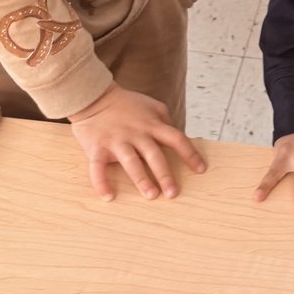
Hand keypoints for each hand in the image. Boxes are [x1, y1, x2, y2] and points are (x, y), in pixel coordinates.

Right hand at [69, 83, 205, 200]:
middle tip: (173, 193)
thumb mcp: (152, 106)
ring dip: (141, 179)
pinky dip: (101, 183)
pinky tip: (108, 197)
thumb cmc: (126, 105)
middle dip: (165, 174)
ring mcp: (116, 141)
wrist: (93, 97)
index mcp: (152, 124)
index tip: (201, 169)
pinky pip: (98, 168)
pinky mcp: (97, 148)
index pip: (176, 138)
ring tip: (151, 195)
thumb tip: (180, 140)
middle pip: (154, 154)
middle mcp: (136, 133)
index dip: (190, 153)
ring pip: (130, 162)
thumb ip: (166, 121)